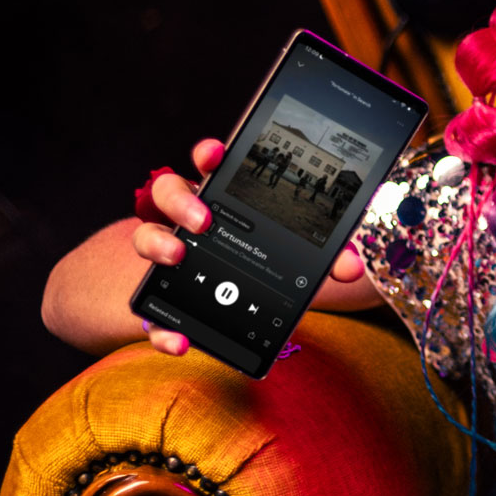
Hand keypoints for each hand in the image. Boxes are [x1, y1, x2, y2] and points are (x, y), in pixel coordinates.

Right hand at [130, 137, 364, 356]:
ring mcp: (170, 255)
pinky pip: (150, 310)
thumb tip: (351, 265)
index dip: (208, 154)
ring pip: (145, 235)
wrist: (229, 306)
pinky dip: (162, 328)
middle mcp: (190, 222)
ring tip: (179, 256)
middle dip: (182, 200)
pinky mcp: (161, 297)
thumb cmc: (265, 266)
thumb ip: (325, 258)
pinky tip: (182, 342)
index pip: (209, 165)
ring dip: (159, 244)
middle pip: (168, 191)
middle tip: (204, 219)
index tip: (216, 154)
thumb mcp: (297, 258)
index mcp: (225, 201)